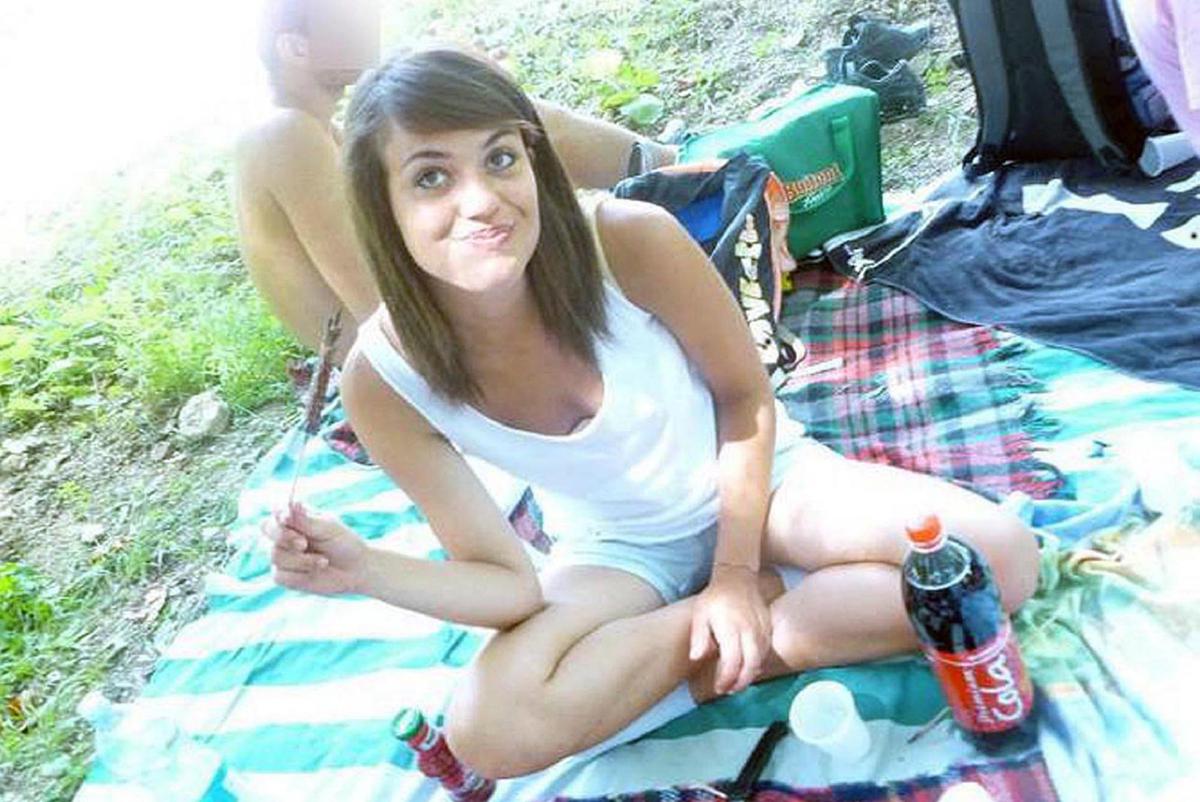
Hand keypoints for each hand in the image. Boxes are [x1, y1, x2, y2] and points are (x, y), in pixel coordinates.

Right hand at [261, 502, 367, 594]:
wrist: (356, 570)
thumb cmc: (344, 544)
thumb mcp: (328, 528)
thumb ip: (306, 519)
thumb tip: (292, 504)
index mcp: (295, 517)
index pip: (276, 510)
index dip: (278, 513)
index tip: (286, 518)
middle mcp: (285, 534)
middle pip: (267, 529)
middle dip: (284, 537)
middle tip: (304, 544)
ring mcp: (282, 555)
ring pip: (275, 555)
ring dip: (301, 560)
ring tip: (324, 561)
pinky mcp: (283, 575)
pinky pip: (280, 575)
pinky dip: (300, 574)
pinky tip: (317, 571)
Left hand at [689, 565, 771, 695]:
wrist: (737, 576)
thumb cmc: (715, 597)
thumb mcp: (700, 614)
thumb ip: (699, 637)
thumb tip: (696, 657)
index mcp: (731, 627)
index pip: (732, 661)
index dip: (726, 679)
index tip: (719, 688)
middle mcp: (749, 629)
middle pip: (751, 664)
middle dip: (741, 682)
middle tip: (730, 690)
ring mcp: (761, 628)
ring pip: (761, 658)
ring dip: (751, 674)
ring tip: (738, 683)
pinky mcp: (768, 626)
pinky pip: (767, 649)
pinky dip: (759, 662)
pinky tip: (750, 667)